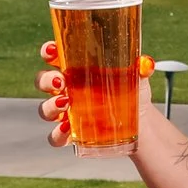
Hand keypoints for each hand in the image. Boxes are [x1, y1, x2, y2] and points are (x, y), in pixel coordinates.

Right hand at [34, 40, 155, 148]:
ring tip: (65, 104)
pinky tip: (68, 130)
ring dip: (50, 106)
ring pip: (45, 108)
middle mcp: (67, 88)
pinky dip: (58, 134)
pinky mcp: (71, 133)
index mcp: (77, 67)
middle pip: (43, 80)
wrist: (140, 122)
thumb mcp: (137, 76)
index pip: (53, 55)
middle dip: (46, 80)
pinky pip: (55, 136)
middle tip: (60, 81)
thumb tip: (145, 64)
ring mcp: (66, 112)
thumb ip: (140, 67)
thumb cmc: (132, 90)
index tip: (52, 51)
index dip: (47, 51)